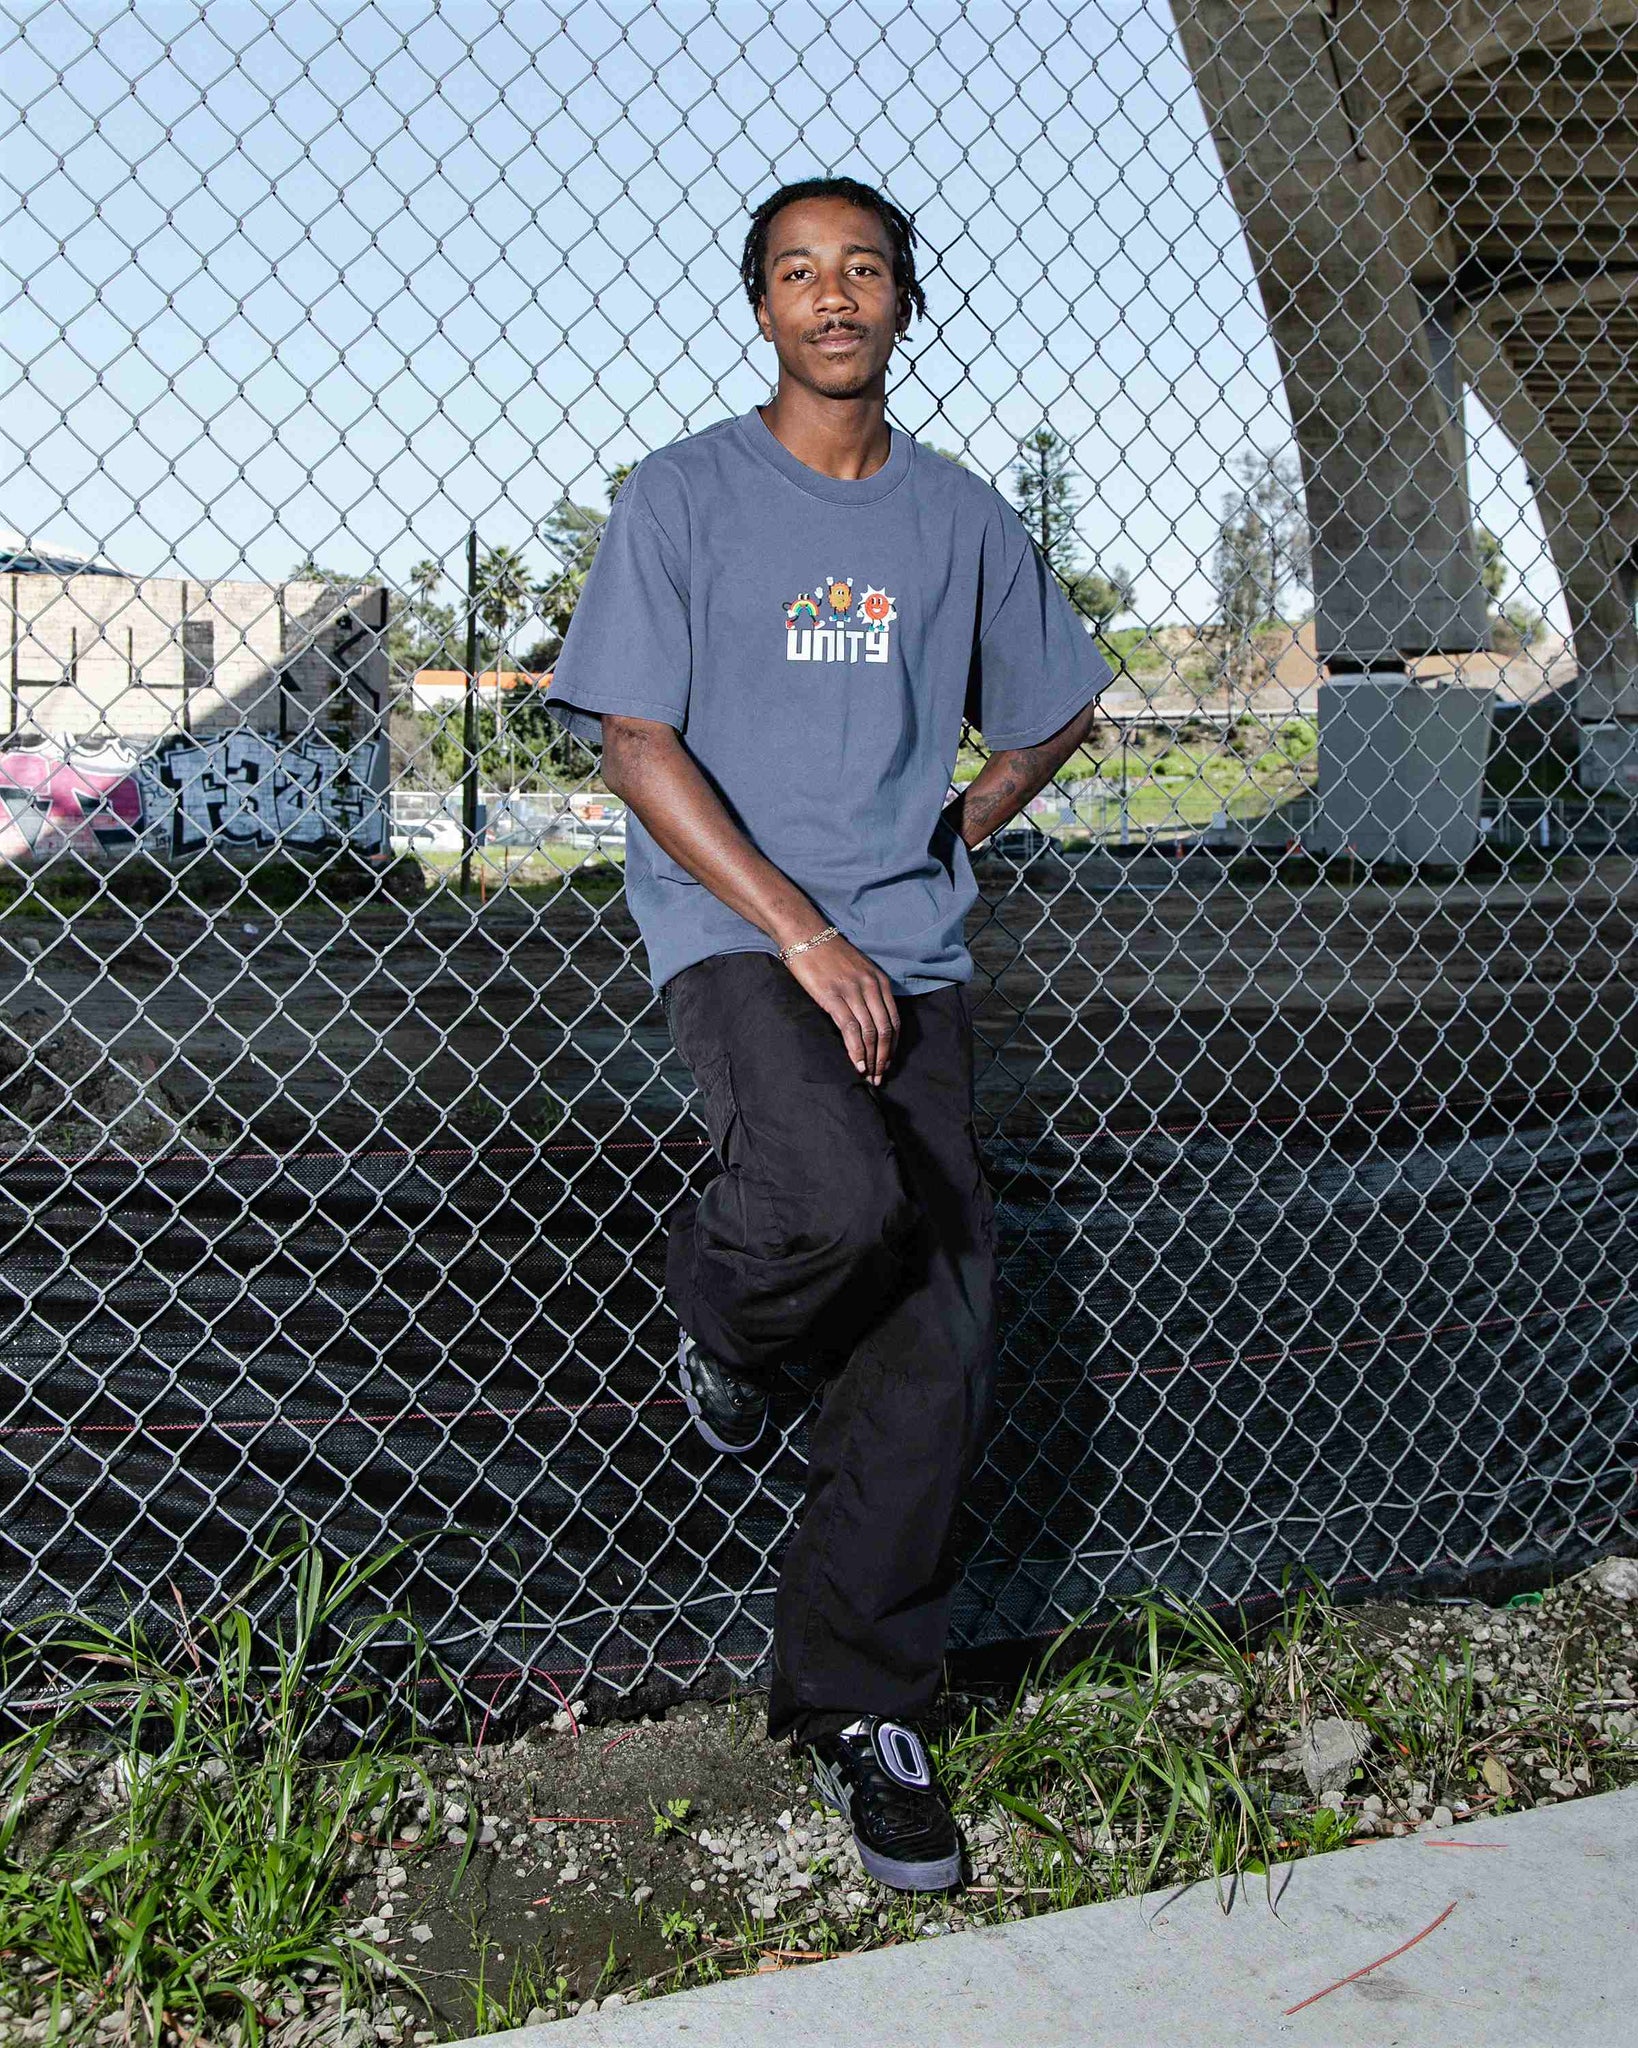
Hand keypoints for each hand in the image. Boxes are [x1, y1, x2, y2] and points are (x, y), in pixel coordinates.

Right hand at [784, 935, 899, 1084]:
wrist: (806, 934)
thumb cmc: (829, 954)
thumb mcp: (859, 970)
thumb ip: (869, 991)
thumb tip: (871, 1020)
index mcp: (880, 982)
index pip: (894, 1021)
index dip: (893, 1047)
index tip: (887, 1064)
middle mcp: (871, 987)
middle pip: (885, 1031)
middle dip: (884, 1058)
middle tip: (879, 1077)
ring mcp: (853, 992)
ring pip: (870, 1033)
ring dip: (871, 1059)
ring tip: (868, 1076)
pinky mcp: (833, 997)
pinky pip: (850, 1029)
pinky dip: (856, 1050)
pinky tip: (856, 1064)